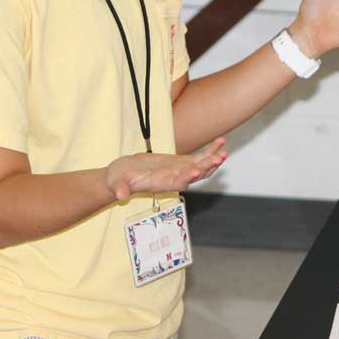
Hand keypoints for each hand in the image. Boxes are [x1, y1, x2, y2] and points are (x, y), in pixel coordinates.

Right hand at [106, 138, 227, 201]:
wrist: (122, 176)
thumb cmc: (118, 180)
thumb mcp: (116, 183)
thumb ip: (119, 189)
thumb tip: (119, 195)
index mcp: (159, 185)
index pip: (176, 183)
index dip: (186, 178)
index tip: (196, 171)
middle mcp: (173, 180)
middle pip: (193, 175)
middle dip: (206, 167)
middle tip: (218, 157)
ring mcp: (178, 171)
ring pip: (200, 167)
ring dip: (212, 159)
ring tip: (223, 150)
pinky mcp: (180, 163)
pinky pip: (199, 158)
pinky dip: (210, 151)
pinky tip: (220, 142)